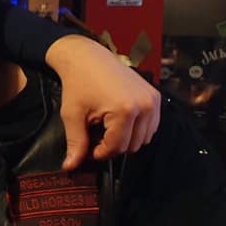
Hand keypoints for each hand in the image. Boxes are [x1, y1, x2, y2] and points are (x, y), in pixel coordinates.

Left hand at [45, 35, 160, 169]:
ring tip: (106, 128)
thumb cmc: (78, 83)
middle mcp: (145, 106)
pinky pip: (151, 126)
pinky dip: (136, 130)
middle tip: (96, 136)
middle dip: (112, 146)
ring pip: (143, 139)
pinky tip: (119, 122)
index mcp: (125, 111)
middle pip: (132, 146)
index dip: (100, 152)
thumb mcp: (73, 115)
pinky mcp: (156, 97)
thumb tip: (70, 167)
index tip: (89, 148)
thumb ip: (75, 143)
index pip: (116, 148)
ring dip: (125, 139)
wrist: (87, 58)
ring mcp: (153, 101)